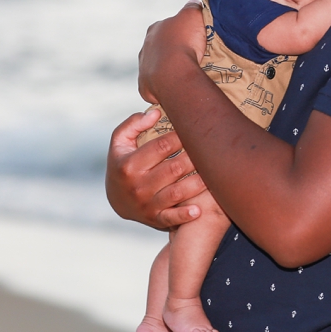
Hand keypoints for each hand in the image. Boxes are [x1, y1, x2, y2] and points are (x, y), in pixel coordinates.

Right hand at [105, 108, 206, 228]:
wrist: (115, 200)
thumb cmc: (122, 164)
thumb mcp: (119, 143)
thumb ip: (133, 124)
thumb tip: (156, 112)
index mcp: (130, 165)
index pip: (161, 146)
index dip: (182, 135)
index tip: (196, 128)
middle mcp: (138, 186)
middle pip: (174, 168)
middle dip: (195, 156)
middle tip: (212, 147)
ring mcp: (147, 204)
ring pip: (177, 192)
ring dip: (198, 182)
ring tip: (215, 172)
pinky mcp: (155, 219)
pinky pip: (171, 218)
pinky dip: (185, 216)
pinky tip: (198, 210)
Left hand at [138, 1, 206, 102]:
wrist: (172, 74)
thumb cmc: (183, 42)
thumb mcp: (192, 15)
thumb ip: (192, 7)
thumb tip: (193, 3)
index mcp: (155, 29)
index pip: (168, 27)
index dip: (181, 31)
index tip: (193, 37)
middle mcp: (145, 47)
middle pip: (161, 47)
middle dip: (173, 50)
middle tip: (191, 57)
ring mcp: (143, 67)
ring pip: (157, 66)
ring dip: (168, 68)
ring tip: (184, 73)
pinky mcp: (144, 85)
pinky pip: (155, 84)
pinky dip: (164, 84)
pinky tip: (176, 86)